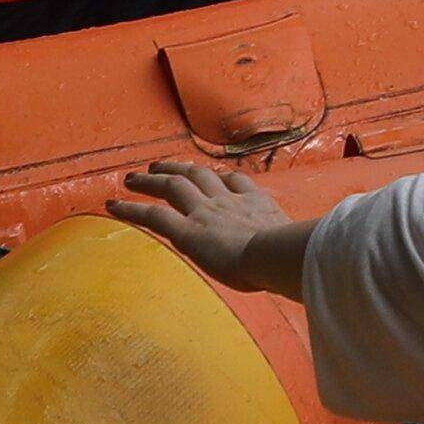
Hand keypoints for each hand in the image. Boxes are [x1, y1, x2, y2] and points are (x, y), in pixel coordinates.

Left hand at [115, 159, 309, 291]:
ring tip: (133, 177)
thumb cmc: (293, 256)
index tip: (211, 176)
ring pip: (173, 186)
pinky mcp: (188, 231)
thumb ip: (295, 245)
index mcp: (257, 202)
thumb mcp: (298, 244)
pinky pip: (153, 215)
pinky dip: (131, 208)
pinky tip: (113, 205)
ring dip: (152, 179)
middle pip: (199, 175)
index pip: (235, 181)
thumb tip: (310, 257)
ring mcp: (207, 212)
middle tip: (161, 166)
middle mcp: (229, 201)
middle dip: (178, 168)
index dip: (220, 177)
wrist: (278, 254)